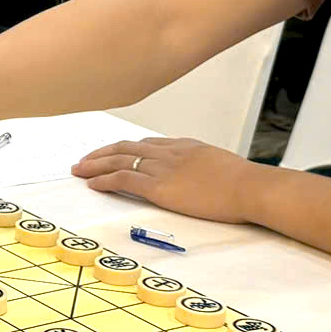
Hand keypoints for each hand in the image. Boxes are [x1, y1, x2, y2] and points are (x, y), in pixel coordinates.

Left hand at [72, 134, 262, 225]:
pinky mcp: (160, 187)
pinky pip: (124, 179)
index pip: (146, 144)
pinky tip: (93, 184)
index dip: (125, 148)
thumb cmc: (244, 183)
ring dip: (95, 165)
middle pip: (126, 147)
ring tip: (79, 170)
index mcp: (184, 146)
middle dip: (101, 153)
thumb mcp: (220, 166)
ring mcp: (163, 168)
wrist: (250, 187)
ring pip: (119, 160)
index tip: (112, 153)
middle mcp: (169, 152)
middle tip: (84, 160)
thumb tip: (201, 176)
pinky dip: (105, 180)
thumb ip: (203, 167)